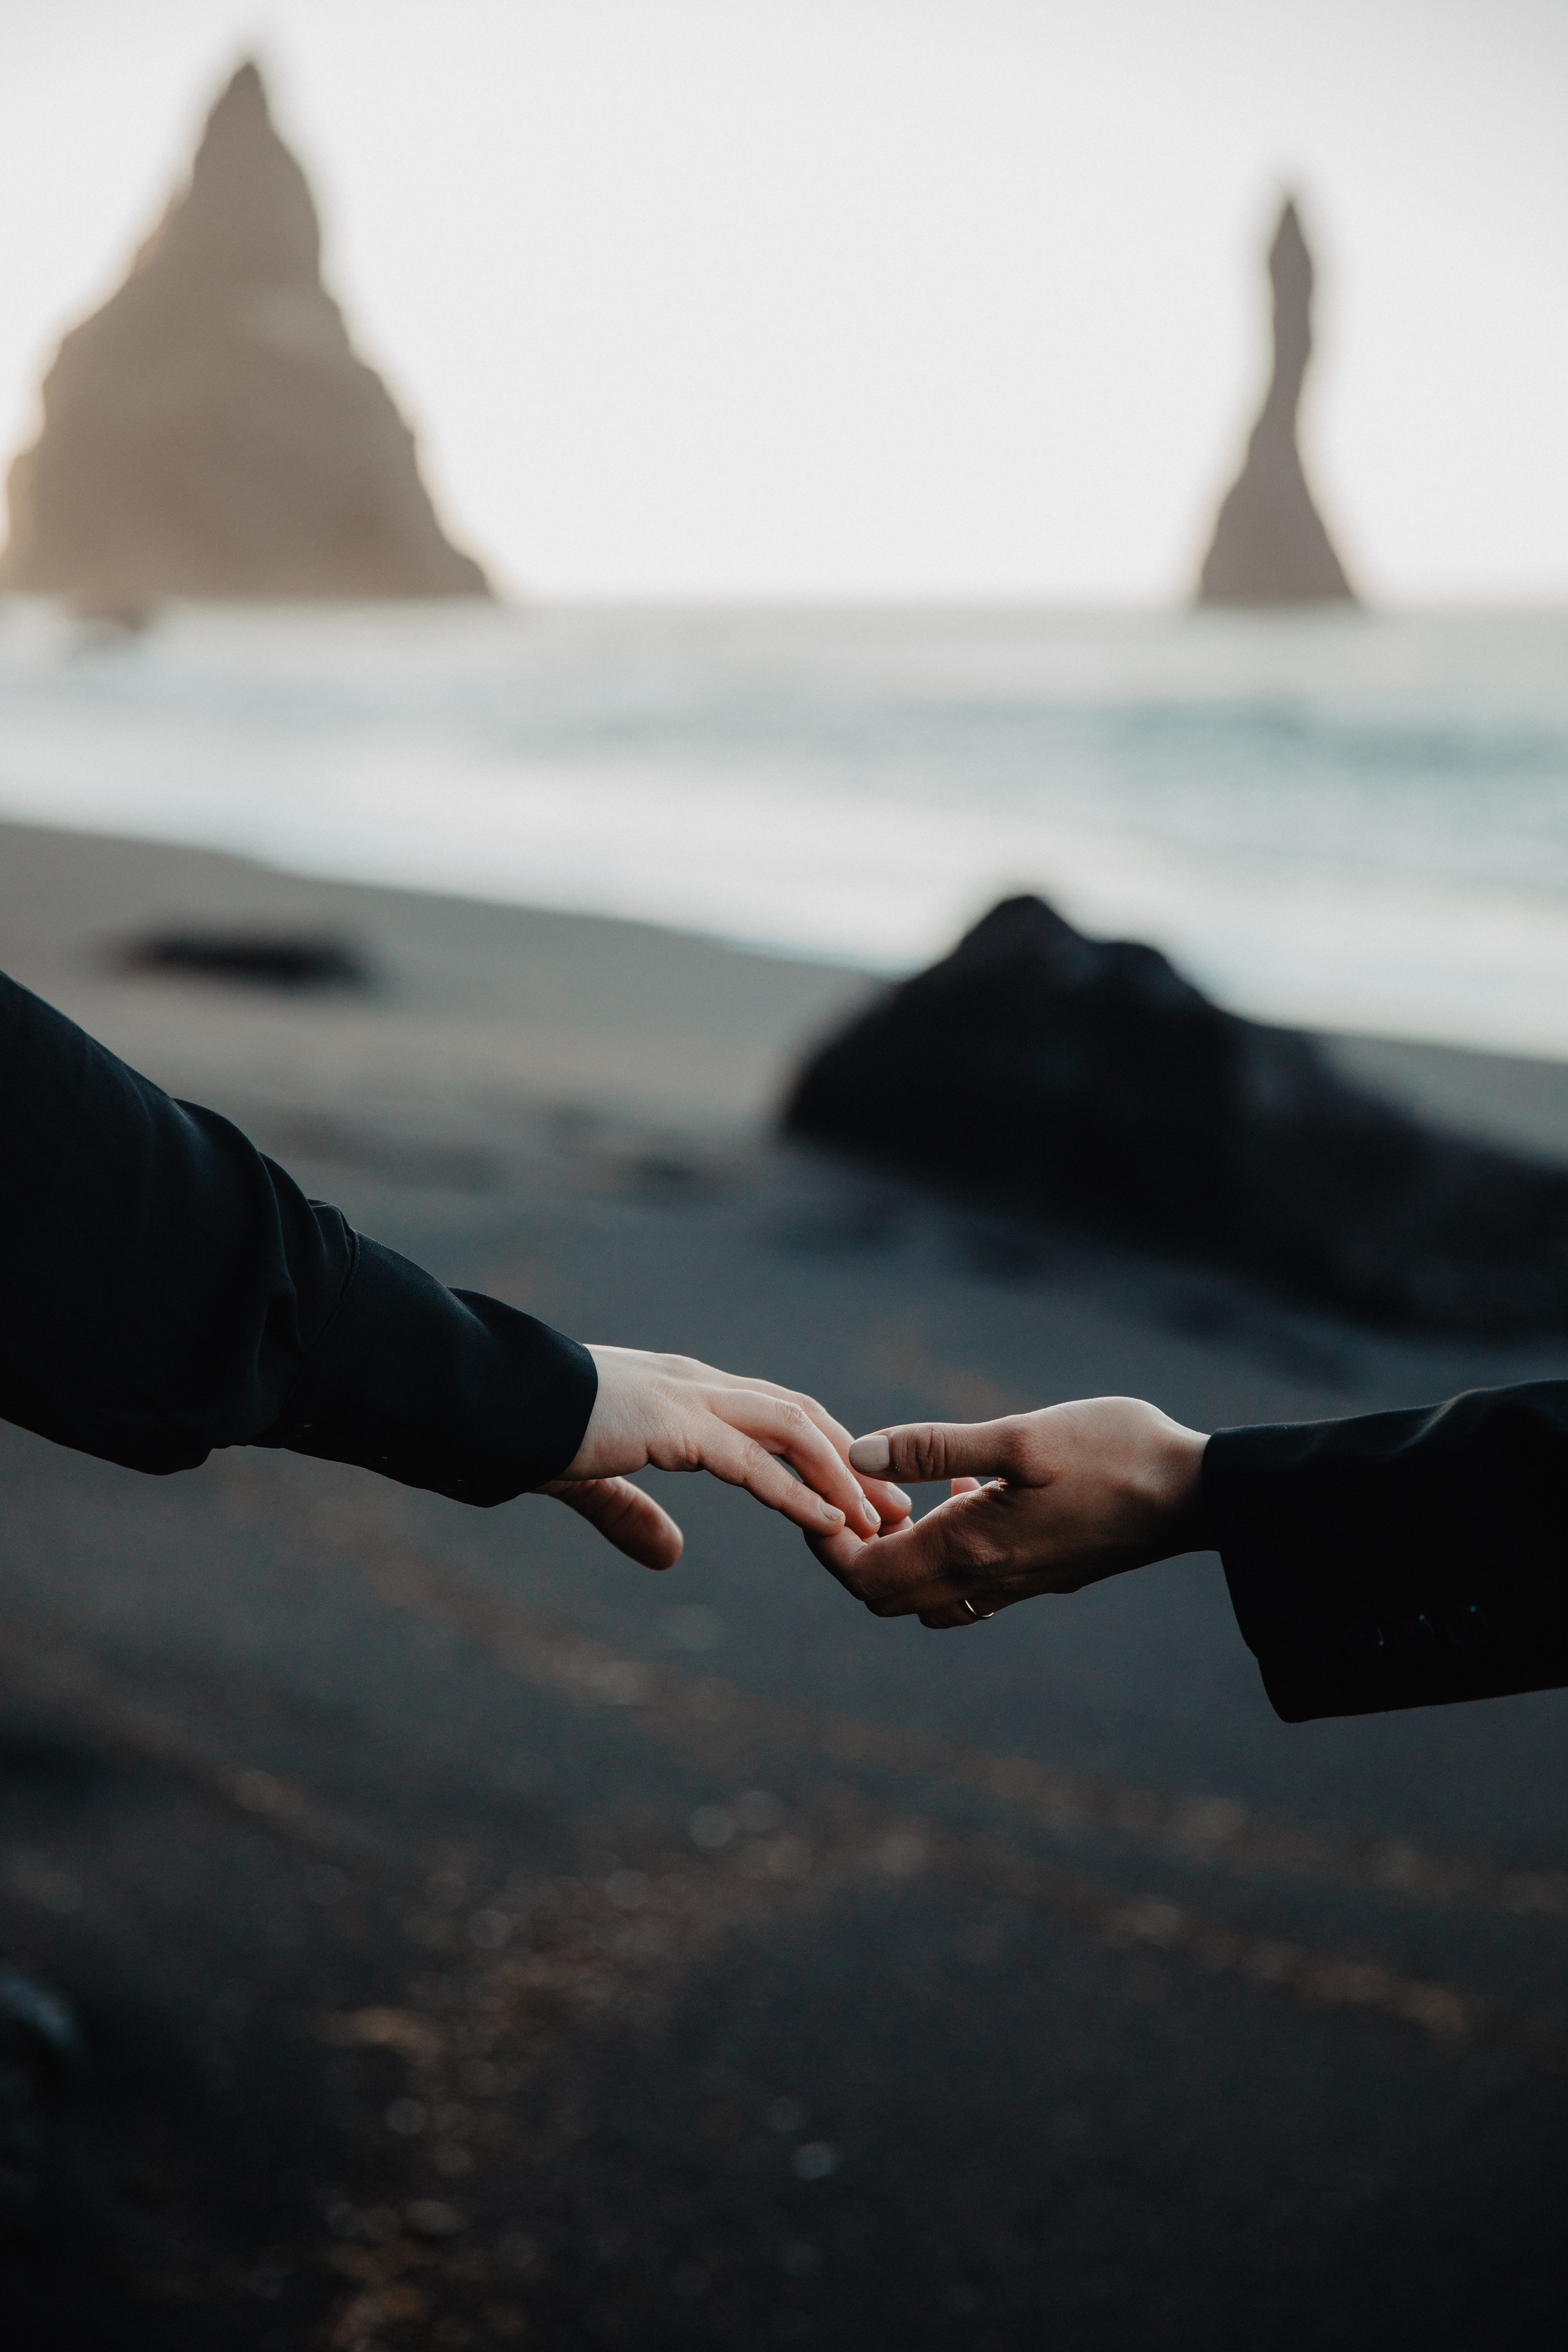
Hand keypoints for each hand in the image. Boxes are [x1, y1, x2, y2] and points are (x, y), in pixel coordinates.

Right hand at [540, 1347, 909, 1570]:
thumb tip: (671, 1557)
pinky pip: (755, 1462)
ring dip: (842, 1476)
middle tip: (893, 1509)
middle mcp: (696, 1384)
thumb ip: (631, 1514)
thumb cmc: (529, 1432)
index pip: (772, 1413)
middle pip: (799, 1416)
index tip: (857, 1493)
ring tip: (878, 1523)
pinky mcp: (675, 1425)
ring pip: (793, 1430)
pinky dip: (800, 1493)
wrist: (489, 1404)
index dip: (820, 1452)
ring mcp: (689, 1399)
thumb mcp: (594, 1480)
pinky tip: (832, 1523)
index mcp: (681, 1390)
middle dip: (851, 1461)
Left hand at [805, 1396, 1209, 1626]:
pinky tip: (965, 1492)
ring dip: (898, 1553)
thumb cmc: (1114, 1454)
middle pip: (884, 1594)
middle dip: (853, 1551)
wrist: (1196, 1493)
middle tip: (853, 1493)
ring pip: (924, 1594)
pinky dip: (942, 1551)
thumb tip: (860, 1455)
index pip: (865, 1575)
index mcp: (970, 1547)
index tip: (819, 1497)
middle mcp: (986, 1579)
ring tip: (903, 1492)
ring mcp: (1016, 1583)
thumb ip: (935, 1448)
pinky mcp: (1041, 1574)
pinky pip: (967, 1586)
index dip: (827, 1543)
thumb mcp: (1021, 1437)